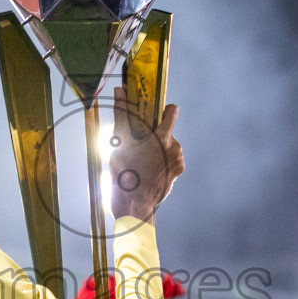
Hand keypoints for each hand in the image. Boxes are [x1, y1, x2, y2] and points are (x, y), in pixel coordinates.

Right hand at [109, 88, 182, 222]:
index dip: (161, 109)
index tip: (151, 113)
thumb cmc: (125, 175)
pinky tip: (146, 169)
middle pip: (165, 131)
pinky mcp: (177, 173)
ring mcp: (178, 162)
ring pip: (167, 146)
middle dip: (152, 134)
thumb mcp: (120, 142)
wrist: (133, 207)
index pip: (171, 111)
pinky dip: (160, 160)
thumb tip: (119, 90)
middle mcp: (175, 148)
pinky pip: (169, 159)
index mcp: (163, 138)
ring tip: (139, 159)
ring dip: (155, 148)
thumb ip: (122, 114)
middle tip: (136, 143)